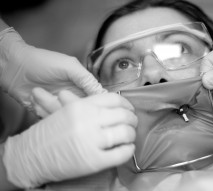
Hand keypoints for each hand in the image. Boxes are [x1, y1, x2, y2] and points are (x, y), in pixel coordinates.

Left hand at [0, 28, 105, 109]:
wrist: (14, 66)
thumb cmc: (42, 62)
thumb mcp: (69, 66)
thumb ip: (86, 79)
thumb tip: (103, 94)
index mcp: (81, 87)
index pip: (94, 101)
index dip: (95, 106)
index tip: (94, 110)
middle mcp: (71, 98)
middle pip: (80, 113)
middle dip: (72, 109)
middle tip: (61, 100)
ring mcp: (58, 107)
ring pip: (64, 118)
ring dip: (53, 109)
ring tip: (43, 94)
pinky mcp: (45, 113)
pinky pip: (49, 120)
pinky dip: (42, 113)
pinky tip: (36, 100)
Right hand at [3, 92, 136, 187]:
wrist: (31, 155)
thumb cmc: (50, 132)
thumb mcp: (66, 110)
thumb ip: (87, 103)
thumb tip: (111, 101)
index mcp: (82, 106)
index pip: (114, 100)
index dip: (127, 105)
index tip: (129, 110)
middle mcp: (88, 120)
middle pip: (123, 115)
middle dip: (132, 120)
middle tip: (133, 123)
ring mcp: (92, 141)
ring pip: (125, 133)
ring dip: (132, 134)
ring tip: (130, 136)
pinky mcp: (94, 161)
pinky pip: (121, 154)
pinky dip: (128, 151)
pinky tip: (127, 148)